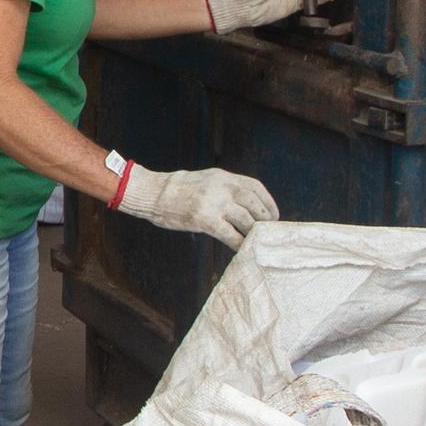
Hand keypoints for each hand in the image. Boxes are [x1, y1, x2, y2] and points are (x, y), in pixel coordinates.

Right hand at [118, 162, 280, 247]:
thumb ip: (223, 188)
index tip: (272, 215)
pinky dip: (239, 243)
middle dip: (264, 219)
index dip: (268, 202)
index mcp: (223, 176)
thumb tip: (243, 204)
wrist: (153, 193)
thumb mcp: (205, 180)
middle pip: (254, 204)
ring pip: (246, 220)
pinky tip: (240, 249)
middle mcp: (222, 187)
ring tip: (253, 240)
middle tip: (266, 230)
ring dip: (252, 232)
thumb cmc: (176, 189)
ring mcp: (214, 204)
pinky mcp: (205, 220)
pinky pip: (231, 235)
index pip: (255, 187)